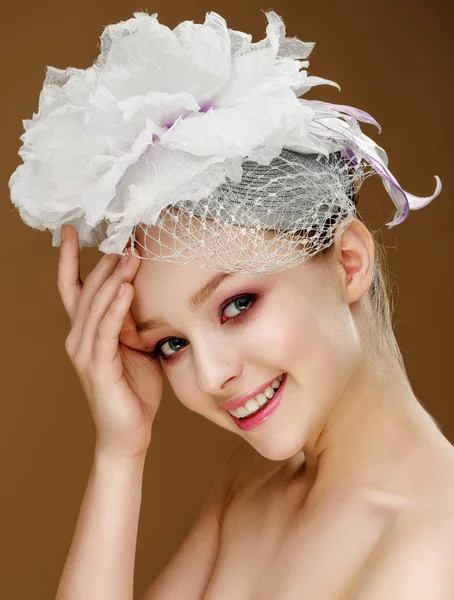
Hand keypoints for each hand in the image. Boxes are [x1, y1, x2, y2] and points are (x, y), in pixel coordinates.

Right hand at [57, 225, 162, 458]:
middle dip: (105, 261)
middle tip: (124, 234)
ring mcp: (85, 352)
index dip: (69, 258)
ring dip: (114, 278)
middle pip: (88, 289)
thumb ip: (135, 321)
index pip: (73, 287)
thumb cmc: (134, 390)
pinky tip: (127, 288)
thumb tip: (151, 292)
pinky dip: (116, 308)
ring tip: (130, 253)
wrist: (128, 433)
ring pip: (96, 305)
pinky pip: (107, 330)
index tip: (71, 230)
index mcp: (86, 331)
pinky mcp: (98, 367)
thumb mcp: (136, 347)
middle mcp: (78, 338)